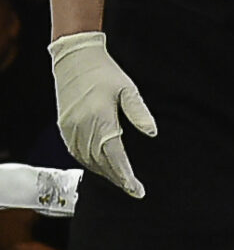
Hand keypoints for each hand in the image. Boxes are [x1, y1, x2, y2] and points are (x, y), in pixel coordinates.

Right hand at [48, 32, 155, 198]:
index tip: (136, 189)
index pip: (114, 156)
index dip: (125, 175)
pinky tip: (101, 166)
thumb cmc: (105, 73)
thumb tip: (153, 133)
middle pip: (101, 162)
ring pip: (87, 160)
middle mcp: (83, 127)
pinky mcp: (64, 126)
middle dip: (118, 178)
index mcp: (101, 119)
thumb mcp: (128, 89)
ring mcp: (71, 128)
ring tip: (121, 181)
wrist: (74, 59)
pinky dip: (89, 163)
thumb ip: (139, 112)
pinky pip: (76, 152)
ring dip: (104, 173)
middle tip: (134, 189)